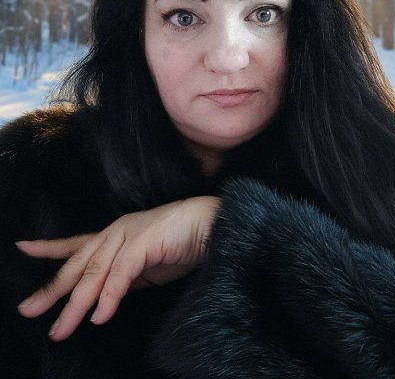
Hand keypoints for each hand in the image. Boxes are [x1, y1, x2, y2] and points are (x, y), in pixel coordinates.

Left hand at [16, 196, 219, 340]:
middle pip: (79, 263)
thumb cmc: (181, 243)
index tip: (23, 248)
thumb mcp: (144, 266)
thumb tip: (101, 299)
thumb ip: (122, 277)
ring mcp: (129, 234)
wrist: (211, 226)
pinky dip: (108, 297)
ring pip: (95, 272)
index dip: (49, 248)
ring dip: (76, 303)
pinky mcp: (145, 241)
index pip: (77, 243)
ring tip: (61, 328)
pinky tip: (99, 316)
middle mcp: (117, 231)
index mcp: (116, 234)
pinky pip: (121, 273)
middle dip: (53, 289)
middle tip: (28, 310)